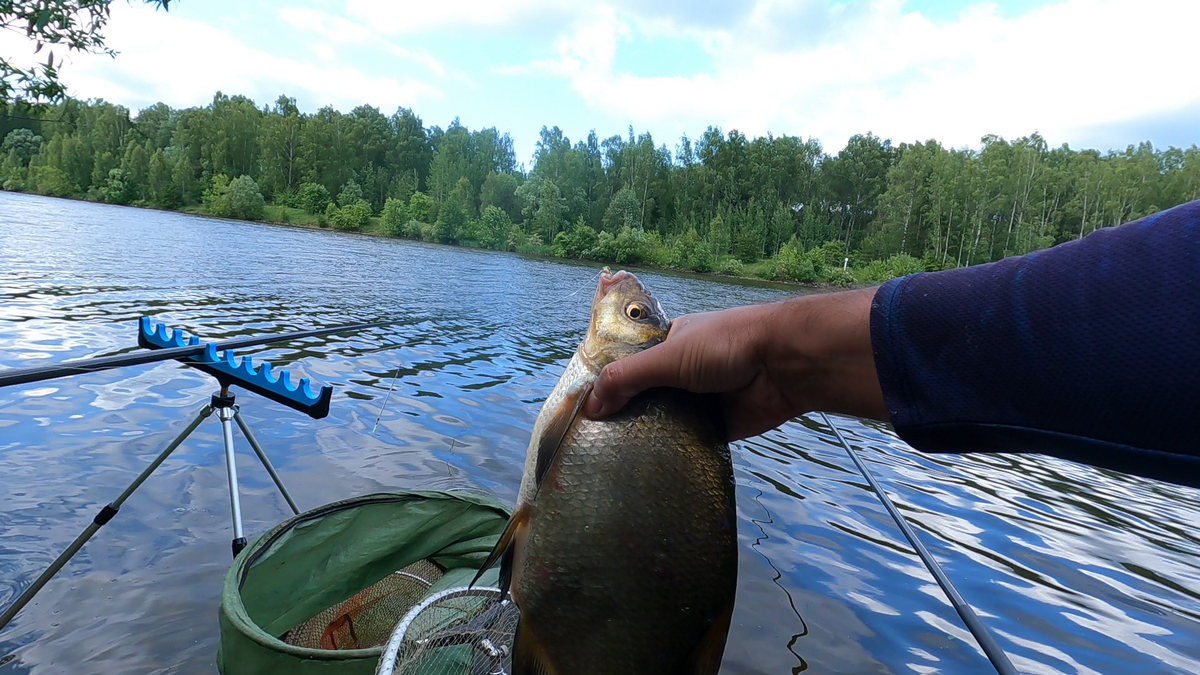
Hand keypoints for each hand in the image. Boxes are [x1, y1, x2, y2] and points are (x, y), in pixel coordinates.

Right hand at [584, 287, 887, 440]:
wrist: (784, 364)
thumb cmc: (726, 345)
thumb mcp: (668, 356)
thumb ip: (627, 379)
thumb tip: (590, 408)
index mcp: (668, 345)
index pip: (628, 366)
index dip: (607, 386)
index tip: (583, 413)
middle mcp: (682, 373)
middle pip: (644, 398)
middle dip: (623, 417)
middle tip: (591, 446)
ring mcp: (700, 401)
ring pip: (664, 423)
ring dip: (646, 438)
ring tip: (610, 464)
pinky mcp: (717, 428)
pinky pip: (688, 444)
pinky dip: (672, 454)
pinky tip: (645, 472)